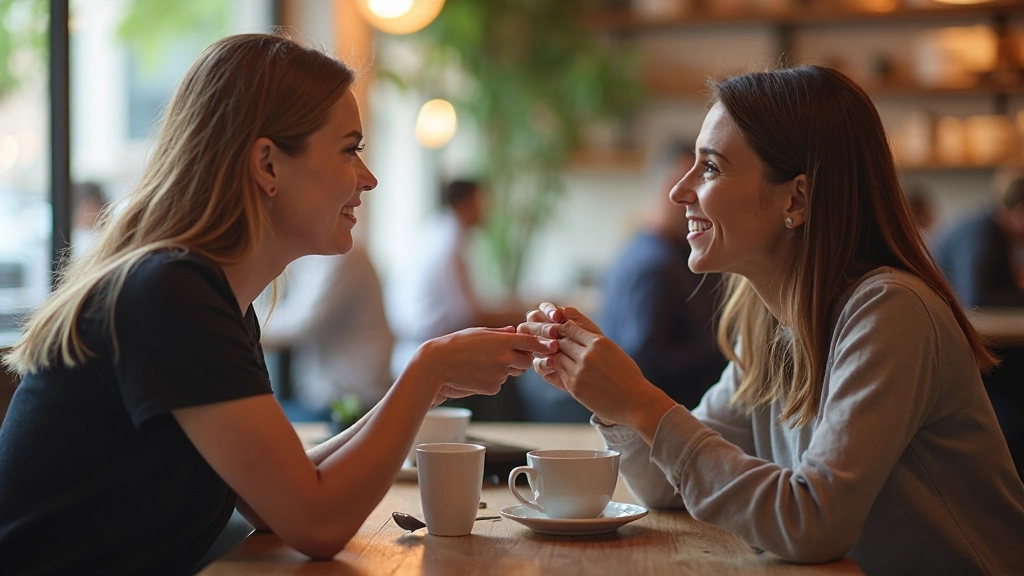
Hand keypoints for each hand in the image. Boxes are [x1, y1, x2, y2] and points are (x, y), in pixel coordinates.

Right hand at [413, 326, 556, 401]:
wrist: (437, 365)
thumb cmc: (456, 345)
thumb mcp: (479, 333)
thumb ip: (500, 334)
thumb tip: (514, 330)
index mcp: (503, 341)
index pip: (532, 343)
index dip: (543, 344)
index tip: (552, 346)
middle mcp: (505, 358)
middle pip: (526, 362)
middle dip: (519, 360)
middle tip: (501, 356)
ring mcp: (500, 374)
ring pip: (510, 374)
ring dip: (503, 370)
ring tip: (480, 364)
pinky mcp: (492, 388)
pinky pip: (498, 384)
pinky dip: (490, 381)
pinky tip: (474, 375)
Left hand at [518, 304, 675, 433]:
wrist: (635, 401)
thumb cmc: (627, 375)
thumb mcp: (613, 350)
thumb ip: (593, 342)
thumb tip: (575, 332)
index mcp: (598, 342)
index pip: (570, 328)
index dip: (562, 328)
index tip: (559, 329)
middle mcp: (587, 355)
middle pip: (560, 341)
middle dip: (555, 340)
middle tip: (548, 339)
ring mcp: (579, 371)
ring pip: (557, 357)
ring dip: (556, 355)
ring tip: (555, 354)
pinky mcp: (574, 387)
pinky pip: (559, 372)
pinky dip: (559, 369)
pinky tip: (562, 368)